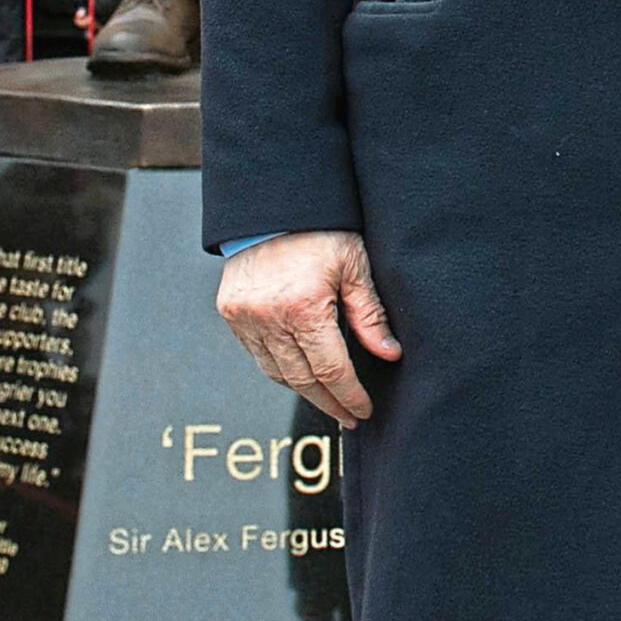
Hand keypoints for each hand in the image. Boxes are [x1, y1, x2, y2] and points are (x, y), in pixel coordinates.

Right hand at [216, 230, 401, 428]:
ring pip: (276, 372)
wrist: (272, 203)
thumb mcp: (354, 264)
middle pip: (302, 379)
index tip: (363, 410)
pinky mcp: (231, 312)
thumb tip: (389, 353)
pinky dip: (280, 368)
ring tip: (328, 399)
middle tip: (349, 417)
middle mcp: (268, 317)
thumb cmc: (319, 228)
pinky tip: (300, 373)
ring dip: (304, 389)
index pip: (330, 369)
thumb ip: (370, 313)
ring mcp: (245, 317)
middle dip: (329, 402)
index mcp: (302, 306)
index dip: (349, 394)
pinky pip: (257, 354)